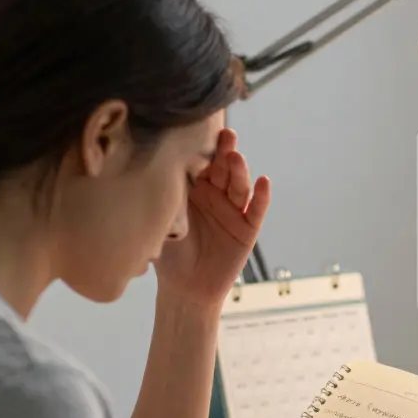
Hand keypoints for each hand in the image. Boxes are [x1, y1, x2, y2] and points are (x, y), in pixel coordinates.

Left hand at [154, 128, 270, 304]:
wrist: (185, 289)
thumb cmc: (168, 255)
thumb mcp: (162, 220)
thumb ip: (165, 196)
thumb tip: (153, 168)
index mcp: (190, 188)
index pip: (198, 162)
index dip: (201, 148)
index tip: (200, 129)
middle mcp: (213, 194)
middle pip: (222, 168)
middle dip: (224, 151)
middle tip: (225, 134)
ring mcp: (232, 210)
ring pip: (238, 185)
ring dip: (239, 170)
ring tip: (236, 158)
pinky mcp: (247, 228)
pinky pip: (256, 210)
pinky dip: (262, 196)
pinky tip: (264, 182)